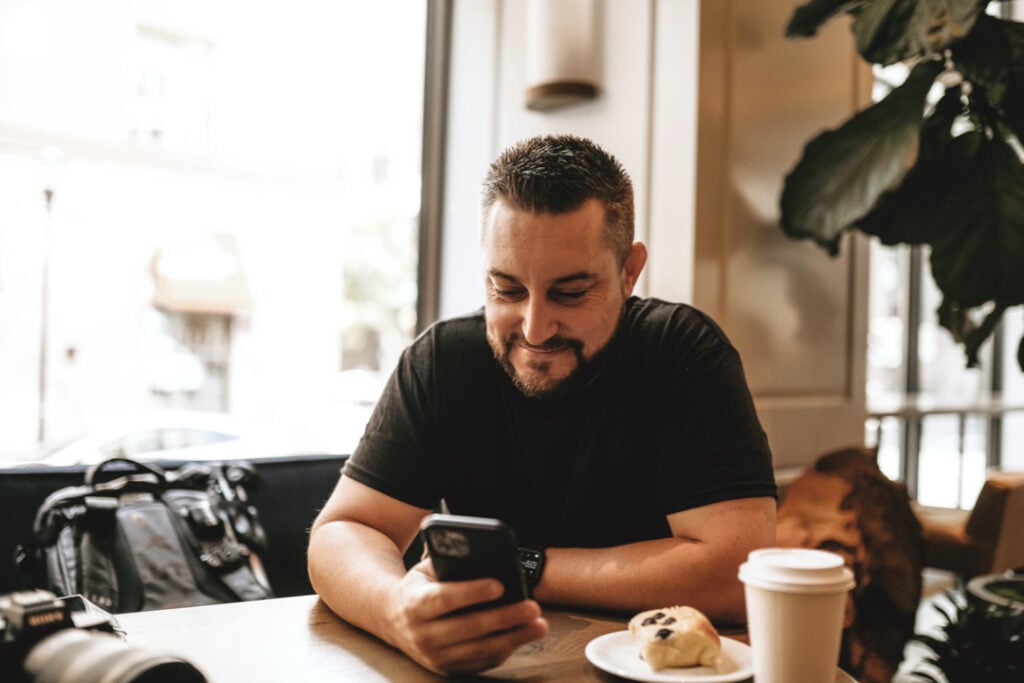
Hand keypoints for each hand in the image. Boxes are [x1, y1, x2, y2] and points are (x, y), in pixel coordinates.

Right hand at [385, 557, 548, 674]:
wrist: (392, 620)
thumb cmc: (419, 587)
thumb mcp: (425, 570)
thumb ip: (447, 560)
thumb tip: (479, 548)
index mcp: (415, 604)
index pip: (445, 598)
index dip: (473, 592)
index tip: (500, 585)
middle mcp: (422, 634)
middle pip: (470, 627)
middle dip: (505, 617)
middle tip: (533, 606)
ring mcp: (434, 656)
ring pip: (480, 650)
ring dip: (514, 638)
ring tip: (538, 624)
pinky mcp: (446, 669)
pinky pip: (481, 662)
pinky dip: (505, 650)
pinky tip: (523, 636)